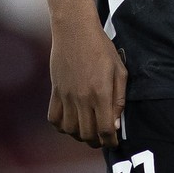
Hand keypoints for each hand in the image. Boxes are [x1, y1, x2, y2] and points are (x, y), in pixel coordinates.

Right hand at [48, 19, 127, 148]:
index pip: (104, 130)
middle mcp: (82, 98)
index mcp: (101, 93)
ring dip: (80, 135)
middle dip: (97, 141)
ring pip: (70, 130)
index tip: (114, 142)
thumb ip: (119, 98)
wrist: (75, 30)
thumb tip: (115, 124)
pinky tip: (71, 121)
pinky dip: (61, 126)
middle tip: (102, 137)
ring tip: (88, 130)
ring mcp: (67, 96)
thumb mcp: (119, 70)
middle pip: (87, 134)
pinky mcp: (55, 91)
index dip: (110, 141)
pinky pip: (54, 119)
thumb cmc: (101, 47)